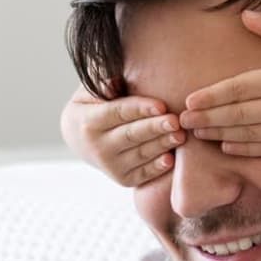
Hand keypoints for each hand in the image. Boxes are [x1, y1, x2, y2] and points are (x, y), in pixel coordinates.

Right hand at [59, 81, 184, 186]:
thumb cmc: (94, 106)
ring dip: (161, 145)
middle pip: (131, 135)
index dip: (140, 109)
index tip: (161, 105)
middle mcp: (98, 147)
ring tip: (180, 136)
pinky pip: (143, 174)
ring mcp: (110, 166)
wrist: (80, 139)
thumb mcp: (90, 92)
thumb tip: (115, 81)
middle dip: (155, 128)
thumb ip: (103, 84)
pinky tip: (171, 159)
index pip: (118, 113)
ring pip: (140, 154)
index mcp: (89, 122)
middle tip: (176, 121)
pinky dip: (157, 167)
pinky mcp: (123, 179)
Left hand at [179, 11, 260, 156]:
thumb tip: (244, 15)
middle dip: (206, 118)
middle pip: (236, 115)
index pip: (236, 89)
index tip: (189, 100)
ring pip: (249, 134)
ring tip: (199, 133)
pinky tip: (228, 146)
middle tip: (183, 121)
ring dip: (220, 134)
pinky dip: (245, 148)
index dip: (210, 97)